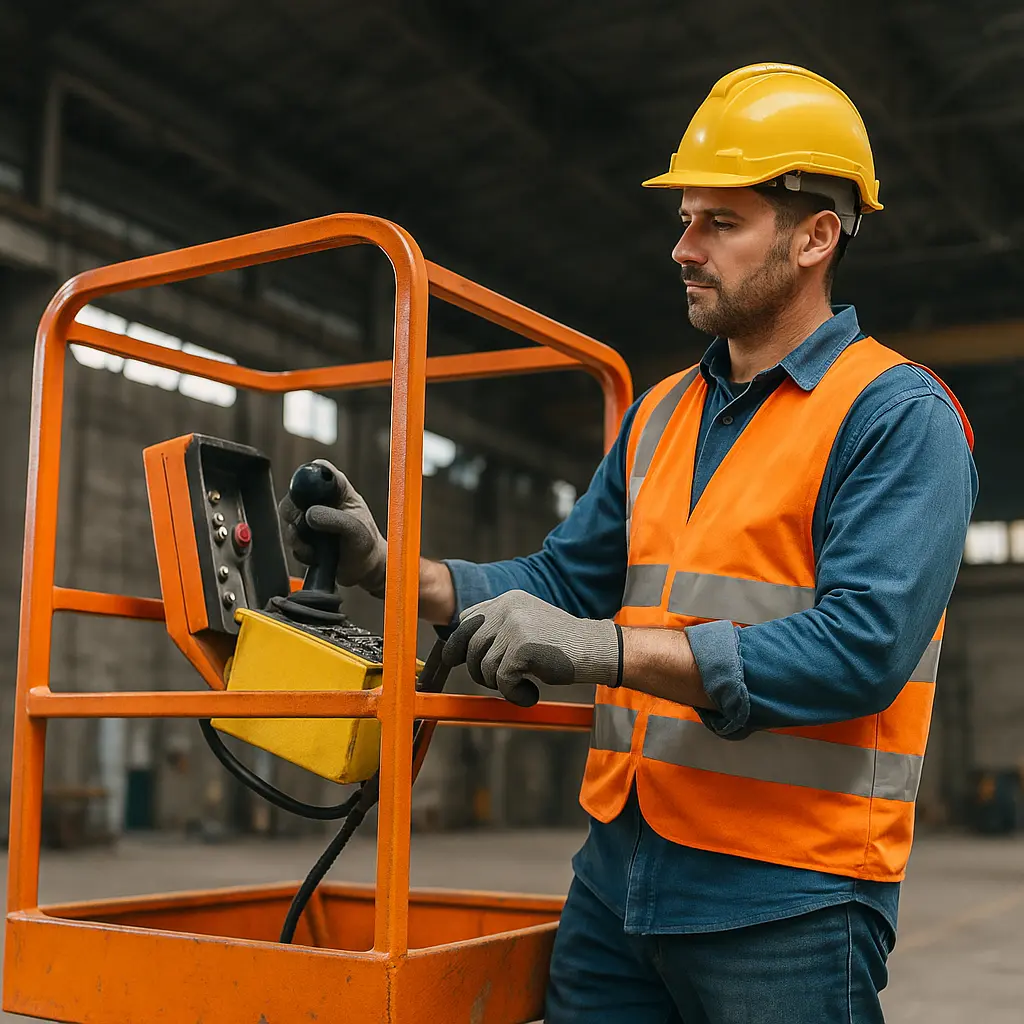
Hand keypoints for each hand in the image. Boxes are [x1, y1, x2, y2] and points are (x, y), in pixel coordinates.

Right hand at [278, 460, 387, 596]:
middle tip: (305, 525)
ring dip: (297, 535)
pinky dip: (299, 549)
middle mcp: (322, 500)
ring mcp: (311, 518)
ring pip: (288, 517)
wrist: (364, 569)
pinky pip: (290, 539)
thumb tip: (310, 514)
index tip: (308, 495)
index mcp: (339, 489)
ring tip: (315, 547)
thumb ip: (335, 519)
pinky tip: (315, 555)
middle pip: (295, 493)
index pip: (319, 469)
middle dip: (295, 510)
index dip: (309, 477)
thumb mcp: (356, 529)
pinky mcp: (303, 536)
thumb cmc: (366, 543)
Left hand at [441, 590, 620, 706]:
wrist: (596, 649)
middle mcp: (508, 608)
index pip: (467, 620)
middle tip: (504, 682)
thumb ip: (497, 629)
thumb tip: (455, 651)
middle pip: (470, 647)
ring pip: (484, 667)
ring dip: (500, 685)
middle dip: (480, 671)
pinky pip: (501, 681)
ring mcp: (514, 626)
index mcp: (508, 600)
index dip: (461, 644)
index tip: (461, 662)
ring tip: (523, 686)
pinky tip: (531, 695)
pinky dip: (514, 694)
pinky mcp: (521, 648)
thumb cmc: (562, 645)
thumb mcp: (527, 626)